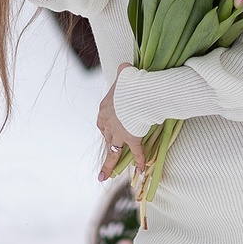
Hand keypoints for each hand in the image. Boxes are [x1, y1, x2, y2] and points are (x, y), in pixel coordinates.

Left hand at [98, 62, 144, 180]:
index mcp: (105, 109)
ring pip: (113, 150)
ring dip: (109, 164)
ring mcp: (120, 132)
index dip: (104, 127)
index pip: (101, 121)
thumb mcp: (124, 73)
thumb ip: (124, 71)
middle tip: (109, 152)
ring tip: (104, 177)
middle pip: (106, 136)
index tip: (107, 130)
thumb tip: (126, 67)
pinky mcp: (132, 138)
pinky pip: (137, 151)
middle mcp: (109, 123)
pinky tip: (141, 171)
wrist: (137, 94)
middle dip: (108, 144)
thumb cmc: (130, 83)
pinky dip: (139, 161)